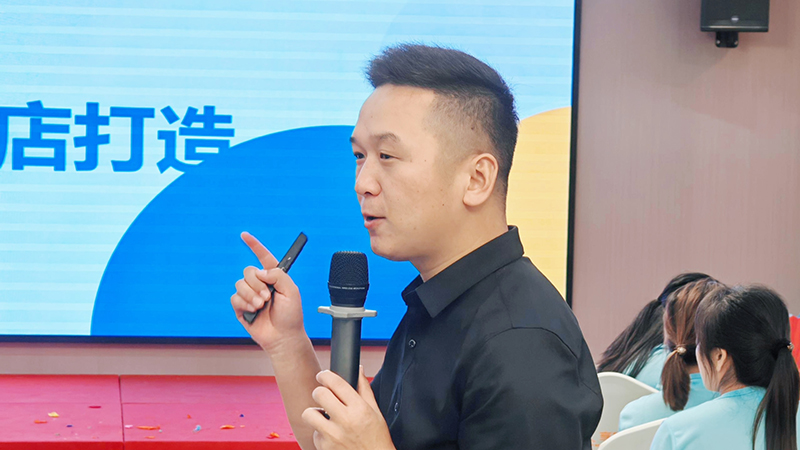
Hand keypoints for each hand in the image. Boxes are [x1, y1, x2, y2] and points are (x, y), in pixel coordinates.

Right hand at [231, 232, 306, 353]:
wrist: (283, 337)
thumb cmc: (291, 316)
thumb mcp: (292, 291)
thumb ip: (278, 275)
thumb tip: (260, 271)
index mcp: (274, 277)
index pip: (263, 257)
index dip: (254, 245)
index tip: (244, 235)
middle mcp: (261, 284)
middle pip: (248, 271)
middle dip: (257, 284)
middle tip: (267, 297)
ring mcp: (250, 295)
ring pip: (240, 284)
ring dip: (251, 295)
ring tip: (261, 306)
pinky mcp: (241, 307)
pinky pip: (234, 297)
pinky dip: (244, 303)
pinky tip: (254, 311)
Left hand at [302, 367, 394, 449]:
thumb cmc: (376, 438)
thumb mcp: (375, 412)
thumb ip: (364, 389)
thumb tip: (359, 369)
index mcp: (359, 409)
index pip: (337, 383)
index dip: (325, 375)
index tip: (322, 375)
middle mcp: (345, 421)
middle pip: (319, 394)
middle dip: (320, 391)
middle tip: (324, 395)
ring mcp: (333, 436)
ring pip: (309, 413)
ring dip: (314, 412)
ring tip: (323, 415)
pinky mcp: (324, 448)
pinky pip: (314, 433)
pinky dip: (320, 432)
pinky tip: (331, 433)